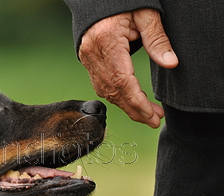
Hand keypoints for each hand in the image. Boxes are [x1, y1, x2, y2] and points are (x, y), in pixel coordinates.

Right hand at [79, 8, 177, 127]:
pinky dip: (116, 96)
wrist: (98, 0)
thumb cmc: (122, 3)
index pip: (121, 80)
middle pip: (113, 91)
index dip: (136, 101)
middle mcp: (93, 53)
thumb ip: (157, 39)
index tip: (151, 114)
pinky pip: (100, 85)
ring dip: (126, 106)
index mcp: (107, 40)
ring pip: (105, 91)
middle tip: (153, 120)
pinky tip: (130, 101)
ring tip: (146, 114)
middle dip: (134, 109)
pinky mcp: (87, 61)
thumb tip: (170, 63)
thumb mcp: (145, 14)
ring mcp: (87, 59)